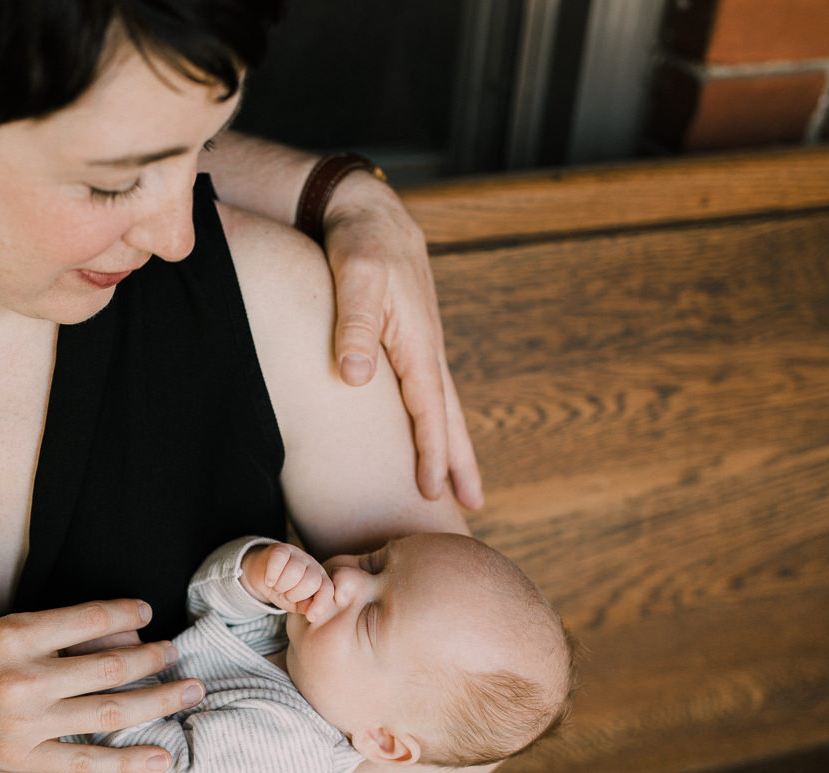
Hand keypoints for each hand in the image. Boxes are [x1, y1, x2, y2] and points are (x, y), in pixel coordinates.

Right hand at [0, 600, 202, 772]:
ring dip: (157, 701)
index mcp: (11, 635)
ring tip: (188, 692)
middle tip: (181, 655)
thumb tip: (110, 636)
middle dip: (155, 661)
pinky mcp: (19, 760)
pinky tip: (161, 756)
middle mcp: (21, 678)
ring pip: (108, 711)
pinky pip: (86, 761)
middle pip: (109, 668)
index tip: (146, 615)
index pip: (88, 619)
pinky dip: (128, 760)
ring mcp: (22, 724)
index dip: (126, 615)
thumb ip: (44, 635)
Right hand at [240, 543, 334, 621]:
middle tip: (285, 594)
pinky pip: (279, 560)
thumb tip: (312, 613)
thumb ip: (306, 606)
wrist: (263, 575)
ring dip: (281, 585)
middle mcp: (312, 566)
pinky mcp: (281, 549)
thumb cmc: (283, 591)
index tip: (310, 617)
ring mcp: (298, 555)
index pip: (327, 590)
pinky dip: (272, 574)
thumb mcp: (296, 603)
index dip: (320, 604)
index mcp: (320, 580)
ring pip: (294, 572)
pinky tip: (269, 581)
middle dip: (295, 594)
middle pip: (311, 581)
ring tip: (276, 586)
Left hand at [321, 171, 483, 507]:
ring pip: (442, 405)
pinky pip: (428, 391)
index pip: (427, 410)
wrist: (368, 209)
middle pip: (448, 416)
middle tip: (474, 507)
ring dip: (453, 445)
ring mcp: (421, 344)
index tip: (432, 491)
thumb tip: (354, 376)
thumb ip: (355, 324)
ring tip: (462, 483)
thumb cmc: (359, 242)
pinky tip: (432, 433)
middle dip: (460, 462)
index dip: (430, 453)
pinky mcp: (410, 339)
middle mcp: (426, 349)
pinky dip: (436, 419)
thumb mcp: (355, 276)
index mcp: (417, 343)